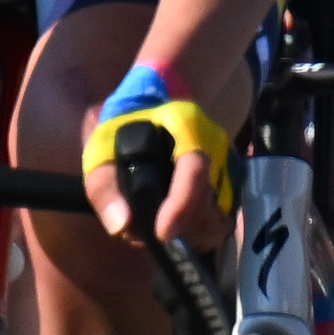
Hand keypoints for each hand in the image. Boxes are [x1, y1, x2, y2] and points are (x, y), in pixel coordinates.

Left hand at [85, 57, 223, 245]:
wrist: (157, 98)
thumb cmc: (127, 121)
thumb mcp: (101, 146)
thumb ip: (103, 186)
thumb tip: (121, 226)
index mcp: (188, 129)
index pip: (195, 171)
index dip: (181, 206)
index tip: (160, 233)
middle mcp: (218, 148)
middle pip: (210, 206)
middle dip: (178, 229)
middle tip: (145, 233)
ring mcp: (229, 167)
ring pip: (219, 220)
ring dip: (189, 236)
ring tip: (158, 230)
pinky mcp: (231, 184)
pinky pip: (222, 220)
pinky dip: (199, 233)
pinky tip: (175, 226)